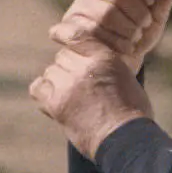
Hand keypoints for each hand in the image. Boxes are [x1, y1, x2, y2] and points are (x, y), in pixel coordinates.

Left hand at [30, 45, 153, 158]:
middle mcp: (85, 67)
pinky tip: (53, 98)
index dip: (62, 34)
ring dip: (58, 81)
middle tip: (80, 85)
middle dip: (68, 68)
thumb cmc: (133, 114)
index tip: (54, 33)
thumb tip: (91, 67)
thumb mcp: (127, 79)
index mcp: (105, 58)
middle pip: (62, 57)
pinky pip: (38, 88)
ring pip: (51, 72)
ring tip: (72, 96)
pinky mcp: (57, 104)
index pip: (76, 36)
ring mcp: (69, 85)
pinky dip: (43, 91)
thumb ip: (106, 67)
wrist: (125, 138)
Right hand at [48, 0, 171, 73]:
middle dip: (138, 14)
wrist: (113, 66)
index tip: (151, 1)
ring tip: (132, 39)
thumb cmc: (135, 37)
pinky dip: (115, 43)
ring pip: (108, 12)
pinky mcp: (69, 26)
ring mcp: (80, 6)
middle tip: (142, 26)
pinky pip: (95, 31)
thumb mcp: (154, 20)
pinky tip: (120, 49)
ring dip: (128, 30)